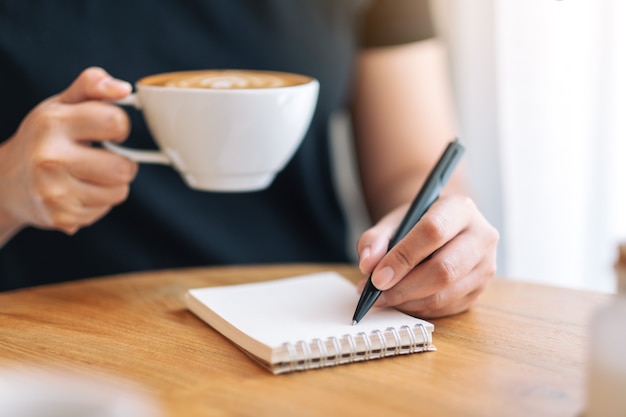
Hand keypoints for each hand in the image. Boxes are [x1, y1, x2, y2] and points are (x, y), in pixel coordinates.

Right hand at [0, 67, 137, 237]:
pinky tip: (78, 191)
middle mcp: (51, 158)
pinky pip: (105, 210)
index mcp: (53, 123)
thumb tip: (123, 89)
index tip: (109, 129)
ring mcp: (55, 192)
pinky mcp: (62, 217)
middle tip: (103, 158)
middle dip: (122, 163)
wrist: (6, 182)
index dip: (120, 126)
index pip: (115, 122)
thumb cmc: (43, 137)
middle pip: (124, 168)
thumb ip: (92, 86)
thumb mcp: (61, 104)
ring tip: (89, 175)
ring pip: (119, 192)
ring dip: (113, 184)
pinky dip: (99, 202)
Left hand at [357, 195, 498, 318]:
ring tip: (383, 298)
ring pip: (445, 294)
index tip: (377, 276)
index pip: (433, 232)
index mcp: (460, 209)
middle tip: (376, 294)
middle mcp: (481, 236)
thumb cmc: (418, 223)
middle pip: (444, 269)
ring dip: (408, 302)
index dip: (402, 257)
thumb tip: (368, 264)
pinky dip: (418, 309)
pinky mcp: (480, 290)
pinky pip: (446, 308)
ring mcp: (485, 266)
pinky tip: (401, 301)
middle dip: (404, 287)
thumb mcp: (394, 222)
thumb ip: (375, 239)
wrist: (443, 227)